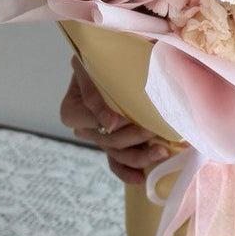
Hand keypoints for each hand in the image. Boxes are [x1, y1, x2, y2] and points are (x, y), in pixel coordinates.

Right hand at [59, 55, 169, 184]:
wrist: (113, 62)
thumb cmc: (107, 57)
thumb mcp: (95, 63)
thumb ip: (97, 84)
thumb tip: (114, 117)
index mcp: (73, 105)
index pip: (88, 113)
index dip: (103, 115)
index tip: (119, 119)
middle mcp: (83, 126)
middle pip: (106, 138)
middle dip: (132, 136)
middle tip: (153, 129)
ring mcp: (99, 137)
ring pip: (116, 153)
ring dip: (139, 155)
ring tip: (161, 151)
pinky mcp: (113, 144)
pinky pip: (116, 163)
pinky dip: (127, 172)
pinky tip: (140, 178)